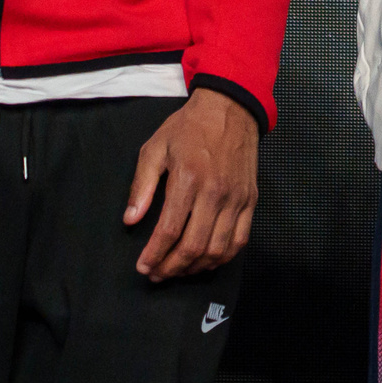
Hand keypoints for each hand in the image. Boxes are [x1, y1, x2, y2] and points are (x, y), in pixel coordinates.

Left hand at [126, 89, 261, 281]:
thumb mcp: (155, 148)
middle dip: (171, 267)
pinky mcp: (250, 200)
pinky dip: (223, 257)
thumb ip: (142, 185)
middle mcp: (215, 193)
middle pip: (194, 246)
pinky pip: (239, 239)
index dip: (154, 255)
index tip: (143, 266)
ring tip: (178, 270)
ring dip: (195, 267)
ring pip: (218, 249)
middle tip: (156, 274)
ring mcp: (236, 198)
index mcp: (189, 179)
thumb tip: (131, 219)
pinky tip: (207, 261)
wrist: (231, 108)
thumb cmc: (189, 127)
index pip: (169, 230)